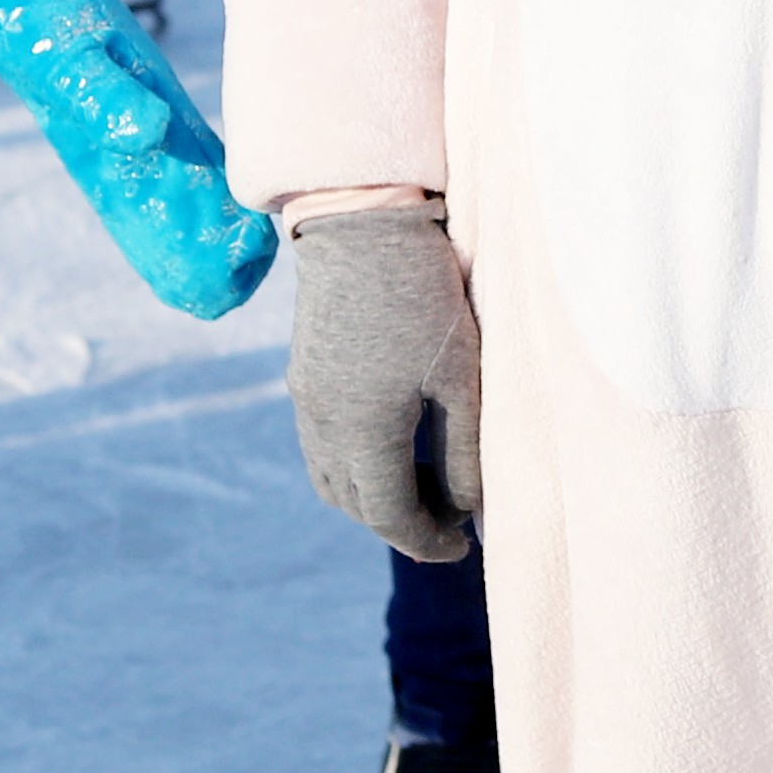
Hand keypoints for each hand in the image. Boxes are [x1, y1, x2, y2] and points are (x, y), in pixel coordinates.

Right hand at [286, 202, 481, 561]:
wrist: (363, 224)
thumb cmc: (425, 297)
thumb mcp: (461, 378)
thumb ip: (463, 451)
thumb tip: (469, 508)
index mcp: (362, 430)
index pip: (389, 516)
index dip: (427, 542)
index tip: (462, 548)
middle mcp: (322, 424)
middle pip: (355, 505)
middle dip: (401, 524)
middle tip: (450, 521)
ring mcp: (305, 400)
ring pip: (330, 479)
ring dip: (372, 498)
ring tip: (424, 487)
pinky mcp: (303, 376)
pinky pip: (320, 445)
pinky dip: (353, 465)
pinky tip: (393, 445)